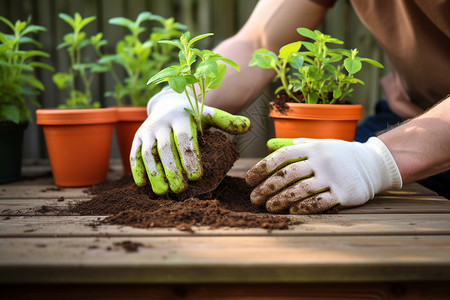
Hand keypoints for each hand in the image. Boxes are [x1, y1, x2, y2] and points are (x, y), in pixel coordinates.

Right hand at [130, 88, 250, 194]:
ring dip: (154, 174)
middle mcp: (161, 122)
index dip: (189, 157)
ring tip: (164, 192)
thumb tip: (249, 126)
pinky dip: (137, 170)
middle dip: (172, 170)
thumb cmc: (193, 116)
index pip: (184, 138)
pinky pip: (135, 155)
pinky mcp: (136, 138)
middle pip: (165, 148)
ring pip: (148, 153)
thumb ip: (227, 122)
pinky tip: (143, 185)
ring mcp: (147, 130)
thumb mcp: (209, 115)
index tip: (196, 176)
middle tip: (181, 189)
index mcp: (181, 116)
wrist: (167, 104)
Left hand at [245, 137, 401, 213]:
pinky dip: (304, 207)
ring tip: (268, 207)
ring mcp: (333, 176)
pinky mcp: (344, 192)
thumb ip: (296, 145)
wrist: (373, 164)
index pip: (282, 156)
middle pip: (287, 174)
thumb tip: (270, 145)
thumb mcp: (320, 144)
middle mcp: (321, 160)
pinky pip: (320, 201)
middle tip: (254, 198)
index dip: (263, 167)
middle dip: (267, 187)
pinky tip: (292, 211)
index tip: (249, 179)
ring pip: (300, 189)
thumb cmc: (339, 155)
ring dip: (281, 200)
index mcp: (312, 147)